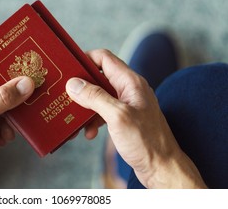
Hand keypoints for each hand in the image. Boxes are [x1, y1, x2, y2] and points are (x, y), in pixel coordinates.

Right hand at [66, 49, 205, 187]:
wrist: (162, 168)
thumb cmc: (147, 142)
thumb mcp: (117, 117)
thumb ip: (95, 97)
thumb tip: (74, 84)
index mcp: (130, 82)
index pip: (104, 58)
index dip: (86, 58)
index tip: (69, 66)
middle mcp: (128, 89)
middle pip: (98, 77)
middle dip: (81, 87)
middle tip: (66, 94)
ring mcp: (126, 104)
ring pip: (98, 96)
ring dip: (85, 106)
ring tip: (76, 119)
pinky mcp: (123, 118)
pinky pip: (102, 111)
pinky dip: (92, 119)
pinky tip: (89, 132)